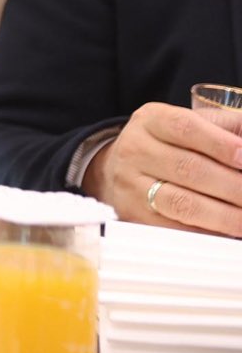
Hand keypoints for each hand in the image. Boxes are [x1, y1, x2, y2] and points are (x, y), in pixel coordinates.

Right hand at [83, 102, 241, 236]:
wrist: (121, 167)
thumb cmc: (170, 145)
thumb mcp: (192, 124)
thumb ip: (228, 129)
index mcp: (152, 120)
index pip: (185, 127)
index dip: (220, 143)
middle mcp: (135, 149)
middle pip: (188, 168)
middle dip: (234, 186)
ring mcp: (131, 184)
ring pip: (182, 203)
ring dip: (226, 215)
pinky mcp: (133, 214)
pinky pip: (176, 229)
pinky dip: (208, 233)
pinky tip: (229, 231)